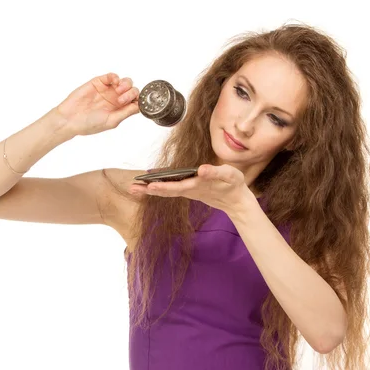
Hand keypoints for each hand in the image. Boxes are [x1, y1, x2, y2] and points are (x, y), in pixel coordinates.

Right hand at [56, 72, 140, 135]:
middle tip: (121, 100)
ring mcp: (108, 90)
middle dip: (131, 93)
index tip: (134, 103)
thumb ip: (126, 112)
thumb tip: (140, 107)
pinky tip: (114, 82)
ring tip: (118, 91)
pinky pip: (111, 76)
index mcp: (120, 110)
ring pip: (125, 82)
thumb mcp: (112, 121)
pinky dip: (115, 77)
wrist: (71, 118)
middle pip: (132, 90)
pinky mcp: (99, 83)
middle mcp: (116, 99)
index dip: (138, 101)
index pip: (136, 102)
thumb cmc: (89, 124)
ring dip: (126, 85)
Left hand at [128, 164, 254, 214]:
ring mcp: (188, 191)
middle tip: (132, 188)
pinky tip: (148, 186)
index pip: (177, 187)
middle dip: (149, 189)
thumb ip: (216, 172)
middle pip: (166, 191)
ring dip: (150, 189)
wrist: (237, 201)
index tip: (149, 187)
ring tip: (134, 187)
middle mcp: (190, 190)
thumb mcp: (229, 176)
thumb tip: (202, 169)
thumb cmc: (234, 185)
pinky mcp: (189, 190)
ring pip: (166, 191)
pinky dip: (158, 187)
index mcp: (198, 186)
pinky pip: (170, 189)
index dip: (163, 187)